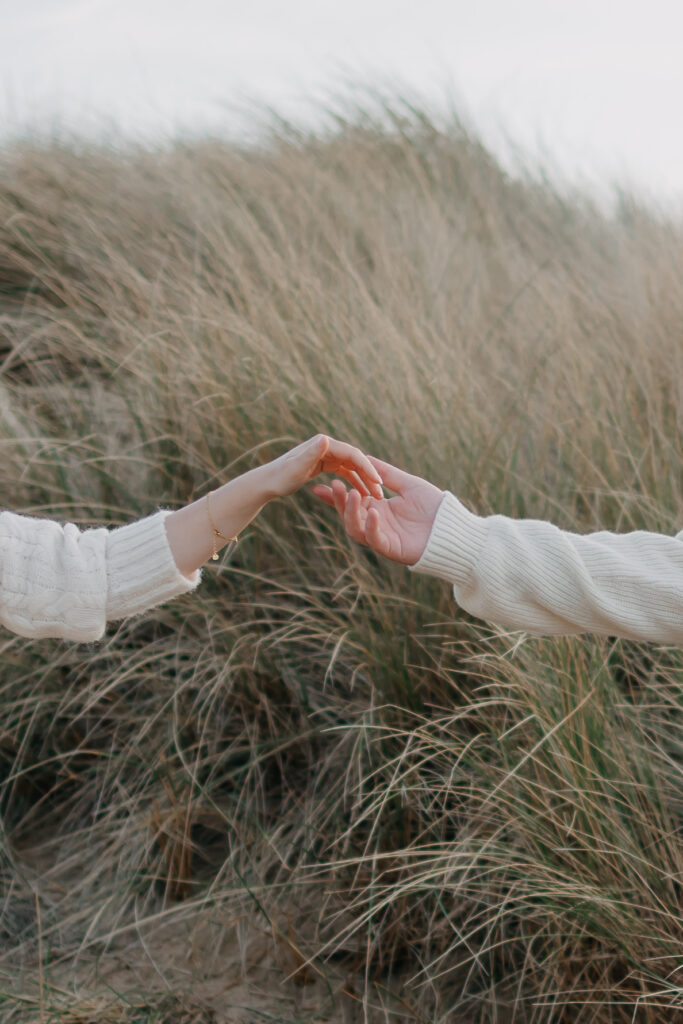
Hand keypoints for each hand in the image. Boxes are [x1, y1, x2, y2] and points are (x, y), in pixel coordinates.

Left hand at [268, 434, 384, 499]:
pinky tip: (362, 495)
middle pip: (356, 459)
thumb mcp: (297, 467)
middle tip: (381, 493)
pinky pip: (345, 472)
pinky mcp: (325, 464)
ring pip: (352, 466)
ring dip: (364, 480)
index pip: (352, 453)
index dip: (367, 467)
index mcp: (323, 444)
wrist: (268, 482)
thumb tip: (325, 438)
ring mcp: (327, 454)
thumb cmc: (281, 477)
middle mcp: (327, 446)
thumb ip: (311, 453)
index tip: (378, 483)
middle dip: (370, 475)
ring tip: (376, 496)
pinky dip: (355, 482)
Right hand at [312, 455, 443, 564]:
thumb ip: (385, 473)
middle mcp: (376, 524)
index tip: (319, 484)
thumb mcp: (408, 484)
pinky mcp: (391, 548)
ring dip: (351, 512)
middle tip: (334, 484)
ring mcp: (382, 537)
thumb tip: (365, 456)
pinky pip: (374, 539)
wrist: (453, 528)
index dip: (334, 495)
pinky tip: (372, 512)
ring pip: (355, 528)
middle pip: (348, 514)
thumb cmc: (434, 507)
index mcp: (378, 509)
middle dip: (339, 500)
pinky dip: (371, 526)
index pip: (351, 501)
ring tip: (351, 493)